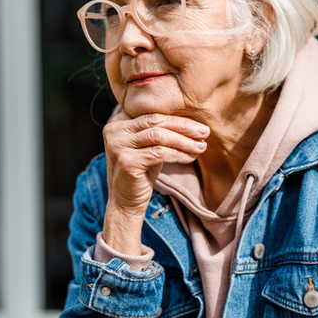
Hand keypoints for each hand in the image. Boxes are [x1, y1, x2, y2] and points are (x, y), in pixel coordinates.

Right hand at [102, 112, 209, 254]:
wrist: (126, 202)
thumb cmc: (141, 172)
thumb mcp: (150, 147)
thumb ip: (162, 131)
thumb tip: (192, 120)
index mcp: (118, 122)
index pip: (152, 114)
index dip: (178, 119)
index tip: (199, 126)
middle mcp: (113, 131)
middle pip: (155, 121)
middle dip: (183, 127)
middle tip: (204, 132)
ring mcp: (117, 145)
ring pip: (158, 136)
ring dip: (184, 141)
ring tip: (201, 146)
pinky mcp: (126, 161)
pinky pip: (158, 153)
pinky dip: (177, 154)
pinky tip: (190, 157)